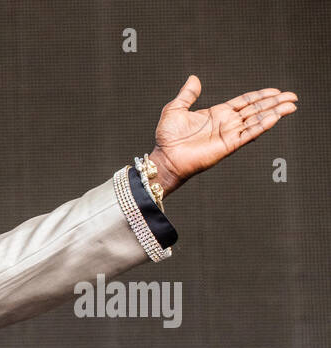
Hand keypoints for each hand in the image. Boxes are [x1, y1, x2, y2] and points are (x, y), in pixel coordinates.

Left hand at [147, 75, 296, 194]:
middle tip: (293, 97)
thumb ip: (187, 95)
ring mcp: (229, 134)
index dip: (260, 95)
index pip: (245, 102)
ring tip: (291, 106)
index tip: (276, 90)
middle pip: (256, 110)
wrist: (165, 158)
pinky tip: (275, 118)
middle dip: (274, 102)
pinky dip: (262, 126)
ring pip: (257, 121)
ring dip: (274, 113)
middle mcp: (227, 123)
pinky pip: (248, 134)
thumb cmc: (168, 138)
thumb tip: (194, 79)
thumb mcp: (175, 109)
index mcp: (218, 113)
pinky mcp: (228, 146)